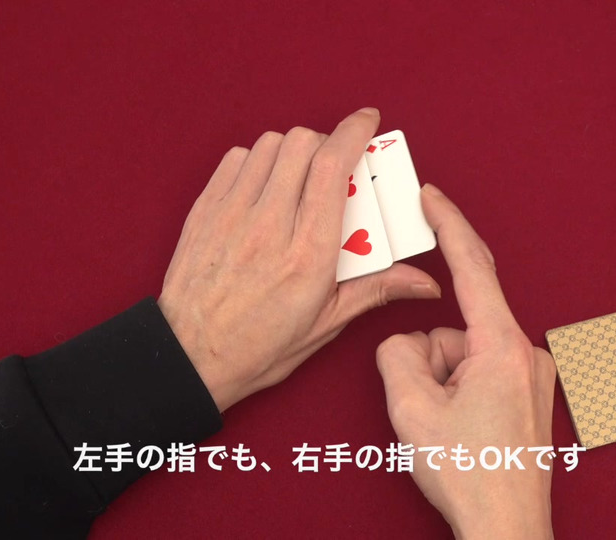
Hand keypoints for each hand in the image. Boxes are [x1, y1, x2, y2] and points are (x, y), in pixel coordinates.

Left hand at [157, 108, 440, 412]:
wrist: (191, 357)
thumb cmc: (258, 346)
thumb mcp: (326, 323)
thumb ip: (376, 289)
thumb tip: (424, 282)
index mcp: (308, 254)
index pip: (334, 167)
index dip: (355, 132)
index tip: (368, 121)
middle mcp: (269, 225)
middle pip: (303, 144)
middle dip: (326, 143)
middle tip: (335, 166)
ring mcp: (231, 214)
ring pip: (270, 146)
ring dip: (293, 151)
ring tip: (299, 178)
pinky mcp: (205, 211)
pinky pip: (236, 159)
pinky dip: (257, 162)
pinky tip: (265, 187)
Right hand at [376, 184, 555, 538]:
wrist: (506, 528)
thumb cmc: (470, 474)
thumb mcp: (410, 408)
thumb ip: (398, 353)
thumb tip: (410, 344)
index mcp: (501, 347)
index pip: (472, 267)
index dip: (447, 224)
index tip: (431, 196)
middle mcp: (526, 353)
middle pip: (454, 329)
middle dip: (428, 361)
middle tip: (428, 410)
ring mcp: (532, 376)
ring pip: (462, 355)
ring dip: (442, 383)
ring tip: (448, 430)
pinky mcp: (529, 395)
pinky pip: (479, 374)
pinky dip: (459, 393)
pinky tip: (462, 431)